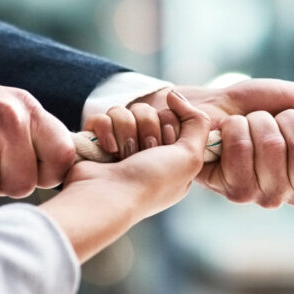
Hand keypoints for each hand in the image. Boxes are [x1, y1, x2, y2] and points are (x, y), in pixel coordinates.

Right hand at [42, 91, 209, 261]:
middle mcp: (143, 151)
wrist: (109, 198)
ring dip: (125, 131)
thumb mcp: (191, 157)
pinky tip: (107, 149)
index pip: (170, 117)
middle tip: (144, 153)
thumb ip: (198, 123)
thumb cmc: (152, 183)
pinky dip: (103, 130)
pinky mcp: (95, 143)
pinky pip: (101, 117)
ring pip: (123, 111)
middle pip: (147, 111)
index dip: (169, 127)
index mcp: (168, 157)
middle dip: (147, 129)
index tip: (165, 149)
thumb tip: (174, 95)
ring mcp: (117, 147)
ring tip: (122, 155)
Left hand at [133, 79, 293, 207]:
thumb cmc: (260, 106)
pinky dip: (236, 131)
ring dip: (259, 124)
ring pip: (274, 152)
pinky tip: (230, 134)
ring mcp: (270, 195)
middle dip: (290, 122)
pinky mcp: (239, 193)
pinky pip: (244, 155)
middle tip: (277, 118)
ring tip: (251, 125)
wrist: (212, 106)